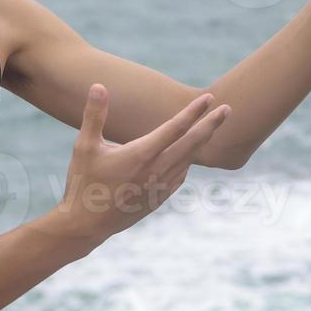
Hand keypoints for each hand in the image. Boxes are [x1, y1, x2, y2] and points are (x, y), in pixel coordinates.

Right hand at [51, 85, 229, 247]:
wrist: (86, 224)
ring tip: (211, 127)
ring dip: (201, 142)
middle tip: (228, 109)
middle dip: (211, 124)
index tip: (208, 98)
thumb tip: (98, 85)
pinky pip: (180, 176)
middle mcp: (155, 171)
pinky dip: (188, 162)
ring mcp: (159, 187)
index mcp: (140, 155)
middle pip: (191, 144)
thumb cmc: (83, 182)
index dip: (193, 111)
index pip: (174, 128)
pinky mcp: (158, 199)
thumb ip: (94, 115)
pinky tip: (188, 156)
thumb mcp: (84, 146)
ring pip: (188, 160)